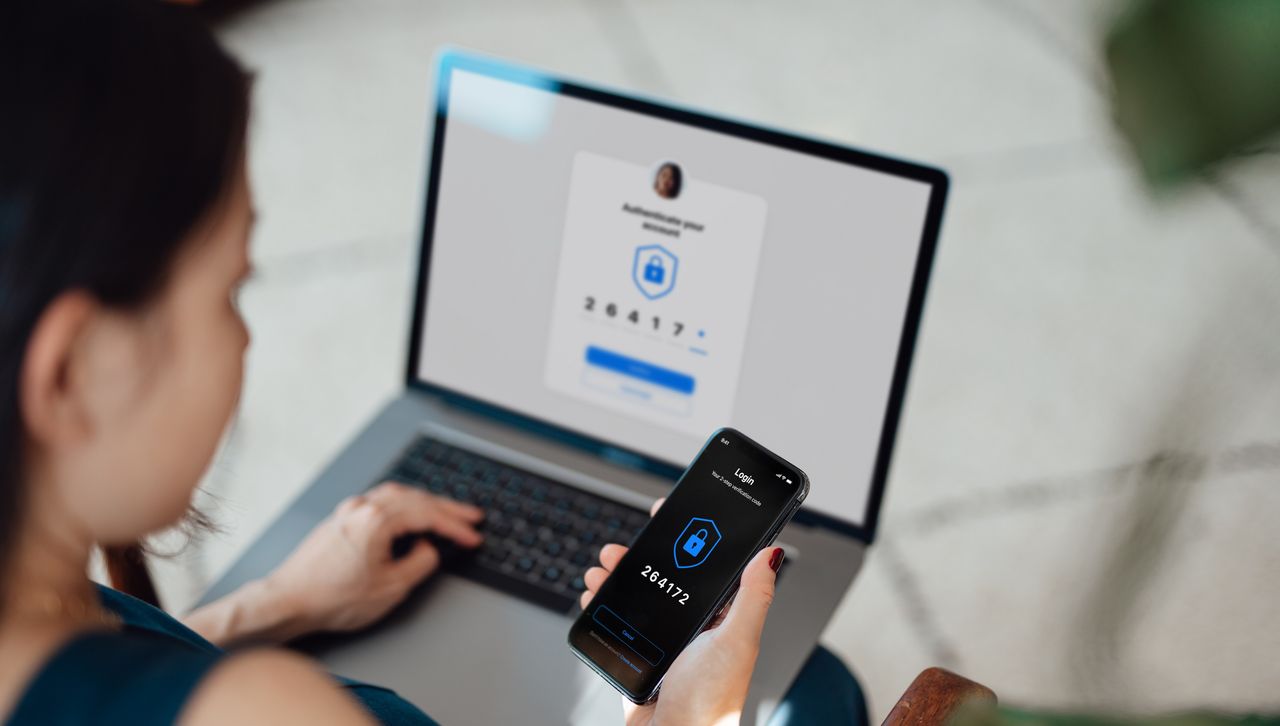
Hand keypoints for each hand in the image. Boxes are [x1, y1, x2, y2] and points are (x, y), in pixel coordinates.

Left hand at [262, 481, 483, 634]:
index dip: (455, 526)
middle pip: (416, 499)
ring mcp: (349, 510)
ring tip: (446, 512)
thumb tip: (429, 549)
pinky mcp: (341, 518)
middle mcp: (362, 507)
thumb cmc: (331, 597)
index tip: (472, 535)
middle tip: (471, 516)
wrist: (288, 602)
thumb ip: (420, 563)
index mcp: (376, 520)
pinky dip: (405, 505)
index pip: (428, 515)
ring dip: (426, 503)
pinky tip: (411, 515)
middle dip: (447, 509)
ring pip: (398, 496)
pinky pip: (381, 501)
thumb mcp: (391, 588)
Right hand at [581, 499, 783, 725]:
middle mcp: (694, 625)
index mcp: (722, 617)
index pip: (707, 565)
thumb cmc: (711, 700)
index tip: (671, 514)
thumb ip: (752, 596)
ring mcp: (665, 639)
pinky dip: (604, 603)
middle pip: (666, 576)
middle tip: (625, 545)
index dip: (690, 537)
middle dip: (643, 556)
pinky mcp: (640, 654)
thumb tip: (771, 553)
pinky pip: (619, 620)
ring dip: (617, 576)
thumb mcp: (737, 640)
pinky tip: (595, 595)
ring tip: (603, 569)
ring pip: (638, 594)